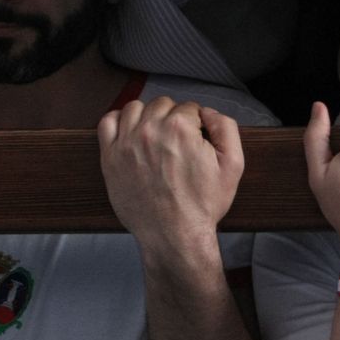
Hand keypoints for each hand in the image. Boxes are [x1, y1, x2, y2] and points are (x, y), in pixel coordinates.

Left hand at [99, 98, 241, 243]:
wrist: (174, 235)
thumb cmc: (202, 204)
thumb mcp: (233, 166)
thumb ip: (226, 128)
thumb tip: (208, 112)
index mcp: (180, 129)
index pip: (189, 107)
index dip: (196, 122)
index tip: (196, 139)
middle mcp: (150, 131)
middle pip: (162, 104)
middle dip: (173, 118)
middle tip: (178, 141)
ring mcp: (126, 143)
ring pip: (135, 108)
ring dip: (147, 116)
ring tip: (155, 135)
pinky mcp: (110, 157)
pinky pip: (106, 122)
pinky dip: (117, 121)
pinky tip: (130, 132)